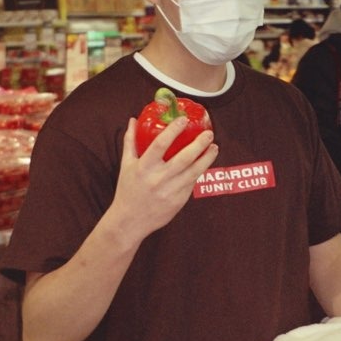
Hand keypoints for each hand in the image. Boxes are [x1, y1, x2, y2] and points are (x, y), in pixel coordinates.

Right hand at [111, 115, 217, 243]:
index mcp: (144, 167)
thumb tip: (133, 120)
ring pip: (194, 172)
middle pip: (184, 158)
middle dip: (199, 144)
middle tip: (209, 134)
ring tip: (214, 147)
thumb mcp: (126, 165)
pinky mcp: (179, 201)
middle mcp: (158, 179)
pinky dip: (199, 172)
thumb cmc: (128, 190)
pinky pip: (192, 183)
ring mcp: (170, 191)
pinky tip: (204, 163)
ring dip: (207, 158)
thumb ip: (130, 142)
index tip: (183, 120)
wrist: (130, 221)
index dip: (173, 131)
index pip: (160, 144)